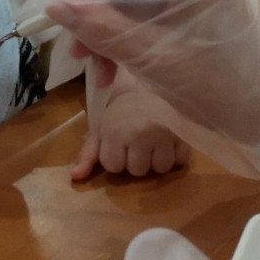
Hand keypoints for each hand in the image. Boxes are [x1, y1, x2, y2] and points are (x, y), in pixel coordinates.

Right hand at [45, 0, 259, 143]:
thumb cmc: (220, 86)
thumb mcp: (154, 57)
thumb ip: (103, 28)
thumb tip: (55, 6)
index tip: (63, 7)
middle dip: (94, 7)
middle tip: (72, 43)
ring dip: (104, 27)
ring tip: (89, 65)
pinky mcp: (188, 11)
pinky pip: (143, 13)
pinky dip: (122, 37)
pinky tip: (110, 69)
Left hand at [72, 90, 190, 179]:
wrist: (149, 82)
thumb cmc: (122, 110)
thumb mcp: (101, 129)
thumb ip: (87, 154)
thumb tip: (75, 177)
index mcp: (115, 132)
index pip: (114, 167)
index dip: (115, 158)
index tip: (119, 144)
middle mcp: (139, 134)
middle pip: (138, 171)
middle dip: (136, 160)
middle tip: (138, 141)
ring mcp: (164, 134)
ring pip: (161, 168)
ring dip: (157, 159)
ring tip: (154, 142)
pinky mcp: (184, 132)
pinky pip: (182, 160)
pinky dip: (177, 154)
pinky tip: (170, 141)